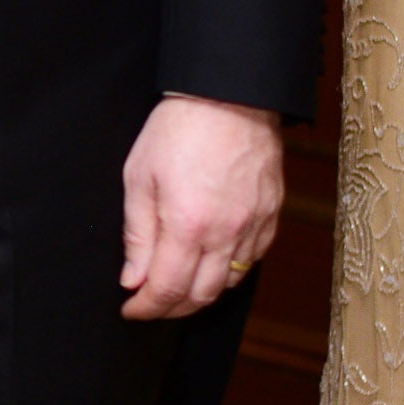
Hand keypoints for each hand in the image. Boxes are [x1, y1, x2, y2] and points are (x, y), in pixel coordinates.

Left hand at [119, 96, 283, 321]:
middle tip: (151, 304)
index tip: (132, 309)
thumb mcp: (139, 177)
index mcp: (187, 224)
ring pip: (229, 283)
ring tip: (178, 285)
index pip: (166, 289)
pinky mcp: (271, 215)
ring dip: (201, 293)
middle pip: (200, 296)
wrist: (230, 95)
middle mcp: (225, 233)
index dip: (146, 308)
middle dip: (171, 309)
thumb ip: (137, 234)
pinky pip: (252, 260)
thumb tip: (133, 279)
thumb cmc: (179, 129)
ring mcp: (253, 225)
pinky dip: (230, 271)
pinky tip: (211, 262)